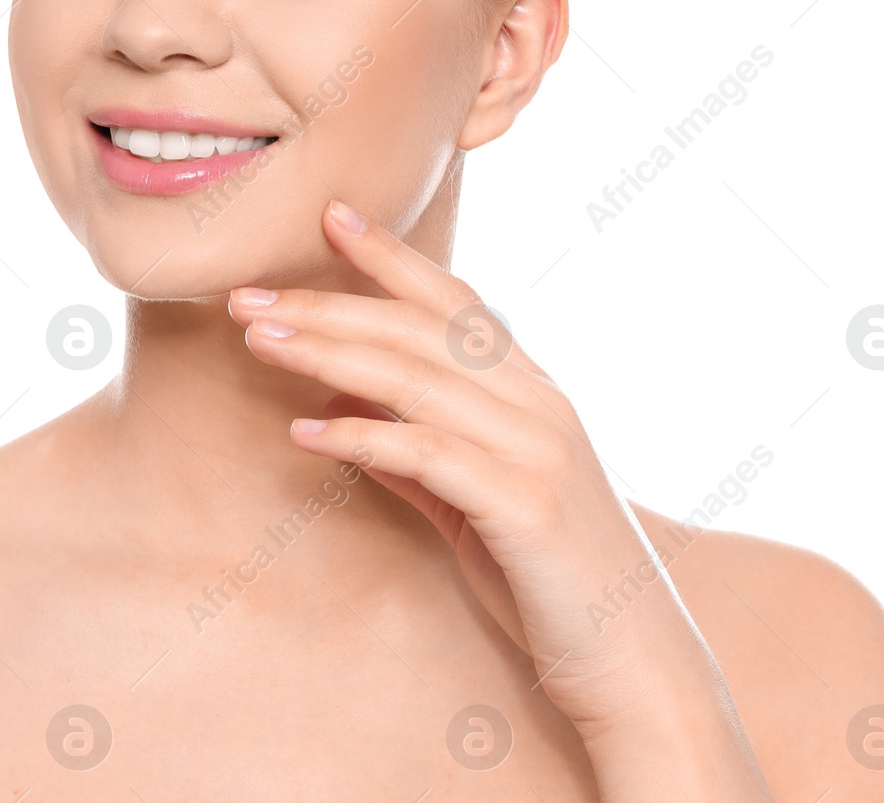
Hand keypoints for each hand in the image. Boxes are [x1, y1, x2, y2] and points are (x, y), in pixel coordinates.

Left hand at [227, 198, 772, 799]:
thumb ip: (416, 455)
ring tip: (258, 339)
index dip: (392, 256)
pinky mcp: (524, 502)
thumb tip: (341, 412)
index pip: (456, 302)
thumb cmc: (550, 583)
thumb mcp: (474, 505)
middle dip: (329, 304)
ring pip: (416, 376)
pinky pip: (426, 452)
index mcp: (533, 393)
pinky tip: (303, 434)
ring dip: (327, 352)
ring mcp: (537, 448)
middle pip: (420, 329)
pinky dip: (359, 436)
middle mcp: (540, 403)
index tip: (332, 217)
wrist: (634, 665)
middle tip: (249, 295)